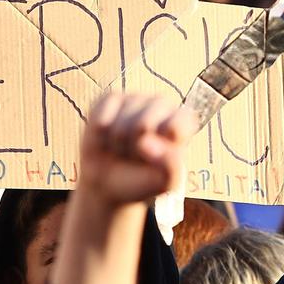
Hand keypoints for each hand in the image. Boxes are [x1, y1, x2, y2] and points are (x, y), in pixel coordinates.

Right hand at [77, 93, 194, 206]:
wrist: (109, 184)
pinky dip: (101, 133)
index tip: (159, 158)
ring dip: (118, 143)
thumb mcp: (165, 183)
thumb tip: (146, 141)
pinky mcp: (111, 99)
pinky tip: (106, 139)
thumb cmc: (143, 181)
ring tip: (122, 149)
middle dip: (134, 148)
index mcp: (182, 121)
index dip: (161, 147)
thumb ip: (170, 166)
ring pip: (122, 122)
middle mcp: (161, 105)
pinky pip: (103, 114)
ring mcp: (136, 99)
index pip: (176, 125)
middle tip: (136, 155)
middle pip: (144, 124)